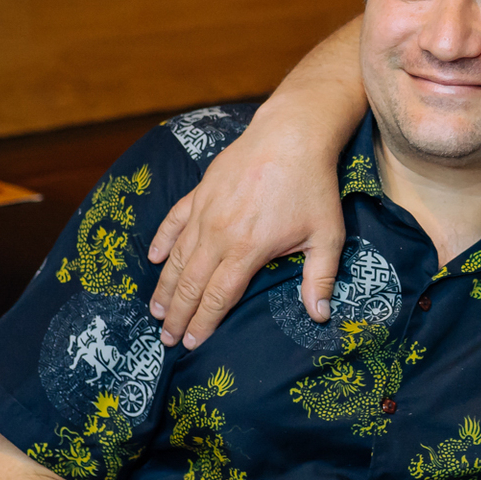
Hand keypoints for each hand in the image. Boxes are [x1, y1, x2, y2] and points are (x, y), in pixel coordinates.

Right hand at [148, 105, 346, 348]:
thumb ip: (320, 278)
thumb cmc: (313, 186)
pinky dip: (162, 241)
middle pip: (190, 283)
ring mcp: (205, 211)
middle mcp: (218, 234)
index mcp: (247, 250)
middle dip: (177, 315)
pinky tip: (153, 257)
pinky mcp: (200, 191)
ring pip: (177, 257)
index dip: (202, 324)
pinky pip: (174, 221)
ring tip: (156, 311)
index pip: (217, 298)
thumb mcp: (327, 235)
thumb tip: (320, 316)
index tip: (190, 344)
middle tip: (166, 338)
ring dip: (164, 287)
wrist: (292, 135)